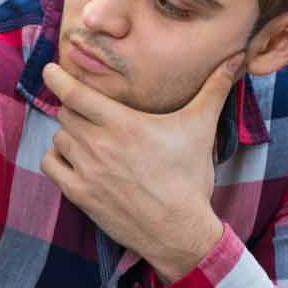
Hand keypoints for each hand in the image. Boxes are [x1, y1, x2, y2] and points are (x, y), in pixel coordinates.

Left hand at [39, 53, 242, 283]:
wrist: (179, 230)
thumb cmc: (189, 177)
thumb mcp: (201, 128)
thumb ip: (213, 90)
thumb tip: (237, 57)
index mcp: (124, 125)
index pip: (76, 94)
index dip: (58, 79)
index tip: (50, 70)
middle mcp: (99, 145)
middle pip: (67, 113)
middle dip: (75, 109)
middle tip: (91, 113)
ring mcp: (86, 170)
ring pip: (59, 137)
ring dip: (69, 134)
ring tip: (90, 139)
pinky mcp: (78, 193)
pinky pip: (50, 164)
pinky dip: (57, 157)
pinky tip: (73, 157)